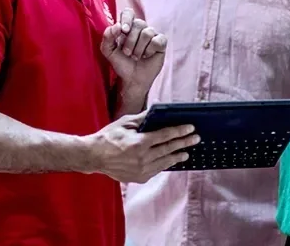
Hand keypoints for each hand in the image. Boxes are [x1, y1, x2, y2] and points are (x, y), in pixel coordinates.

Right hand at [83, 111, 199, 182]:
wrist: (93, 157)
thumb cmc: (108, 137)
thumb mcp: (125, 123)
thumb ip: (143, 118)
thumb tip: (157, 111)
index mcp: (139, 143)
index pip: (165, 136)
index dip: (179, 131)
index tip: (191, 128)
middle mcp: (142, 158)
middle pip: (168, 149)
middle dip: (184, 143)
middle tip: (196, 138)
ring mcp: (141, 170)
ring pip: (164, 162)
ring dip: (177, 156)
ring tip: (186, 152)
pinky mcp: (138, 178)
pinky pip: (156, 170)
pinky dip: (164, 164)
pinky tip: (171, 160)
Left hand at [101, 8, 165, 89]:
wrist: (132, 79)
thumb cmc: (121, 63)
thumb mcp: (108, 51)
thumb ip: (107, 36)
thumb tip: (117, 26)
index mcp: (127, 27)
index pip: (128, 13)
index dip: (127, 19)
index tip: (123, 31)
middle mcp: (140, 28)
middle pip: (138, 23)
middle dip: (130, 41)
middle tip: (127, 53)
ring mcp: (152, 35)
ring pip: (147, 33)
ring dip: (139, 48)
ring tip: (136, 56)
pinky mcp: (161, 43)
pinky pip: (157, 41)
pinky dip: (150, 50)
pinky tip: (147, 56)